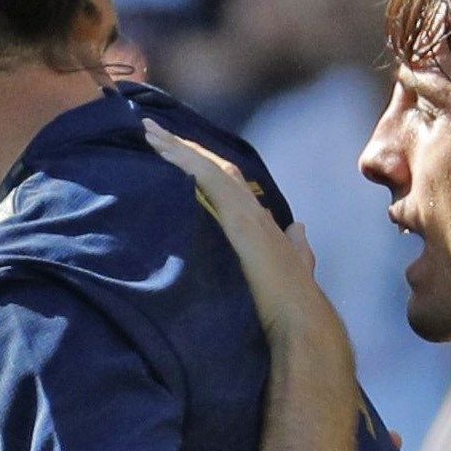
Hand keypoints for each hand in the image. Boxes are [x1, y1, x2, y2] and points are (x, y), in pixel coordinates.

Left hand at [142, 123, 341, 351]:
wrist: (301, 318)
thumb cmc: (292, 301)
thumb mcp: (292, 266)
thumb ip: (296, 246)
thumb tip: (299, 228)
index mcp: (259, 219)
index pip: (228, 181)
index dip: (202, 164)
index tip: (176, 152)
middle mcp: (253, 209)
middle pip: (215, 167)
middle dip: (184, 148)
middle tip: (153, 132)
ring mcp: (246, 212)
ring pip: (209, 167)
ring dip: (178, 148)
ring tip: (150, 133)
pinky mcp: (239, 219)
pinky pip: (209, 179)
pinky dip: (186, 162)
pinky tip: (165, 151)